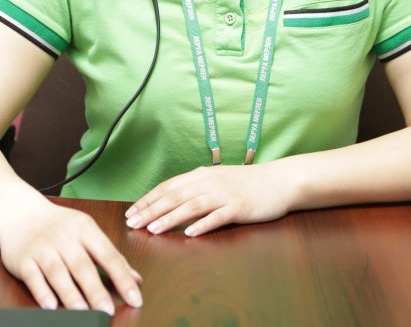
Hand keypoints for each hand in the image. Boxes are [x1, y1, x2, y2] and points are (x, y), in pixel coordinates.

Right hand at [0, 197, 142, 312]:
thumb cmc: (58, 225)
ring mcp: (42, 248)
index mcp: (84, 228)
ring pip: (58, 273)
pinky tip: (51, 306)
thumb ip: (109, 255)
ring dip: (71, 294)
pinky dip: (42, 292)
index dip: (122, 277)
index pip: (107, 254)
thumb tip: (135, 278)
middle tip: (108, 311)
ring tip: (83, 312)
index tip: (135, 297)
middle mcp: (64, 237)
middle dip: (96, 290)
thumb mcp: (86, 231)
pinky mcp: (23, 259)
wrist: (20, 212)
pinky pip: (33, 277)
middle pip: (82, 266)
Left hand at [125, 163, 291, 236]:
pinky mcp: (239, 207)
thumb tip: (172, 199)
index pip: (169, 186)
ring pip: (192, 206)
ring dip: (170, 218)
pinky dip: (203, 225)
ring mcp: (224, 194)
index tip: (131, 212)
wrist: (279, 180)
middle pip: (175, 196)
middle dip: (151, 210)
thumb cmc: (248, 183)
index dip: (149, 199)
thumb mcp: (218, 179)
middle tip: (133, 223)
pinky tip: (190, 234)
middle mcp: (210, 182)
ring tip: (153, 229)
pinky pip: (218, 217)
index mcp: (202, 175)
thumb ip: (197, 187)